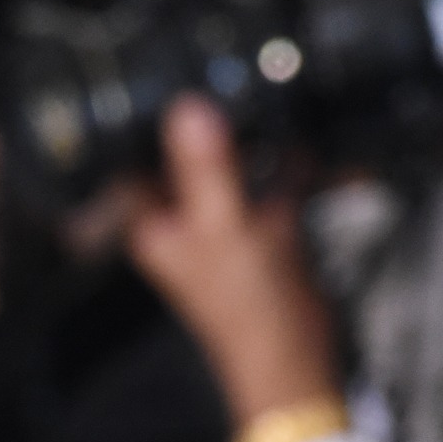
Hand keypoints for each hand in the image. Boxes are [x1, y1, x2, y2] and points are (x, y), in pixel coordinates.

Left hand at [122, 98, 339, 427]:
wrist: (300, 363)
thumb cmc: (249, 315)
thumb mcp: (224, 228)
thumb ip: (206, 167)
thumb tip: (185, 108)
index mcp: (153, 224)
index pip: (133, 157)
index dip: (146, 118)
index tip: (166, 78)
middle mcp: (183, 222)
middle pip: (185, 154)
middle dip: (208, 120)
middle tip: (229, 78)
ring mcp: (223, 226)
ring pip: (233, 165)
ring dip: (254, 138)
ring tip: (273, 101)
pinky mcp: (264, 231)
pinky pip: (273, 184)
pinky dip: (290, 164)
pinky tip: (309, 141)